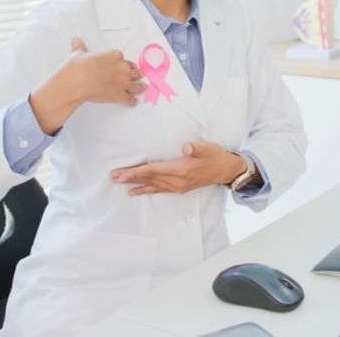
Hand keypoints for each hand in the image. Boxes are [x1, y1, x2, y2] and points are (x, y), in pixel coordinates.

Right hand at [64, 37, 146, 105]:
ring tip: (143, 87)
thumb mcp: (79, 53)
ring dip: (139, 86)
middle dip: (136, 72)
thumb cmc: (80, 67)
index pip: (122, 58)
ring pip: (135, 84)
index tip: (124, 63)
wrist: (78, 81)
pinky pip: (129, 99)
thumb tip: (77, 41)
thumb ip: (80, 47)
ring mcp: (122, 82)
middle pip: (133, 70)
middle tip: (139, 74)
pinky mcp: (120, 95)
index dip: (123, 62)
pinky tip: (133, 101)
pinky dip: (132, 101)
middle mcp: (121, 68)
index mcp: (113, 56)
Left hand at [109, 141, 246, 194]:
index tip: (121, 172)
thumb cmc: (216, 155)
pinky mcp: (179, 187)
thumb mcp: (208, 147)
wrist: (227, 170)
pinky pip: (158, 190)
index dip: (136, 171)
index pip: (153, 170)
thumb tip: (185, 147)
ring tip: (119, 183)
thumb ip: (196, 148)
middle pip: (149, 179)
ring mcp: (178, 186)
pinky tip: (134, 192)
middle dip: (130, 178)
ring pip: (152, 185)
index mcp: (181, 170)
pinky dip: (145, 190)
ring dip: (135, 184)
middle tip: (113, 177)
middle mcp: (177, 181)